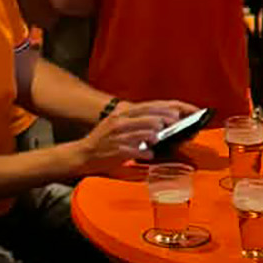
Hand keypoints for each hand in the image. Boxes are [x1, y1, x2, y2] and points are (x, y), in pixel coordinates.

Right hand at [70, 101, 196, 171]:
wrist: (83, 155)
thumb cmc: (105, 141)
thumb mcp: (119, 126)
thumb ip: (138, 123)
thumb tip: (161, 124)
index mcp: (123, 114)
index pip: (148, 107)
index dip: (165, 108)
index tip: (179, 112)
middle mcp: (119, 121)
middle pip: (146, 116)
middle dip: (163, 118)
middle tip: (176, 122)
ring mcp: (116, 136)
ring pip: (139, 131)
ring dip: (153, 133)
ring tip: (161, 136)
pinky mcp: (114, 150)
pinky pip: (131, 150)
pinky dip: (142, 152)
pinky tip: (150, 154)